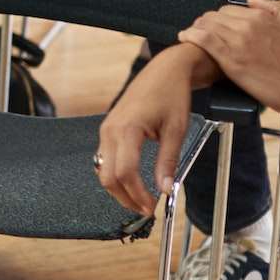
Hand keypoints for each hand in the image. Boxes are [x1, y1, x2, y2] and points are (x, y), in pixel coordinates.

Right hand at [96, 50, 199, 215]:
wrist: (164, 71)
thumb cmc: (171, 95)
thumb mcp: (176, 130)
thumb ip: (168, 161)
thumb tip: (165, 189)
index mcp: (127, 129)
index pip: (125, 172)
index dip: (137, 194)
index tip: (152, 207)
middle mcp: (110, 130)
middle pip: (107, 176)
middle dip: (125, 197)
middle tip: (145, 209)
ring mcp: (106, 129)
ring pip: (103, 169)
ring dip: (119, 188)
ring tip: (140, 198)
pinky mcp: (108, 129)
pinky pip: (105, 158)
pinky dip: (116, 174)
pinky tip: (132, 181)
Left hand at [178, 0, 279, 111]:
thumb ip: (274, 9)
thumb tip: (253, 0)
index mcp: (261, 16)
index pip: (229, 9)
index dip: (220, 18)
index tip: (216, 26)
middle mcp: (247, 24)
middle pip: (215, 16)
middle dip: (207, 22)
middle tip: (202, 31)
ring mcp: (237, 40)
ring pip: (206, 24)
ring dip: (196, 28)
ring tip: (191, 35)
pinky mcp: (230, 58)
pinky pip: (202, 39)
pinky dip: (190, 35)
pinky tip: (185, 37)